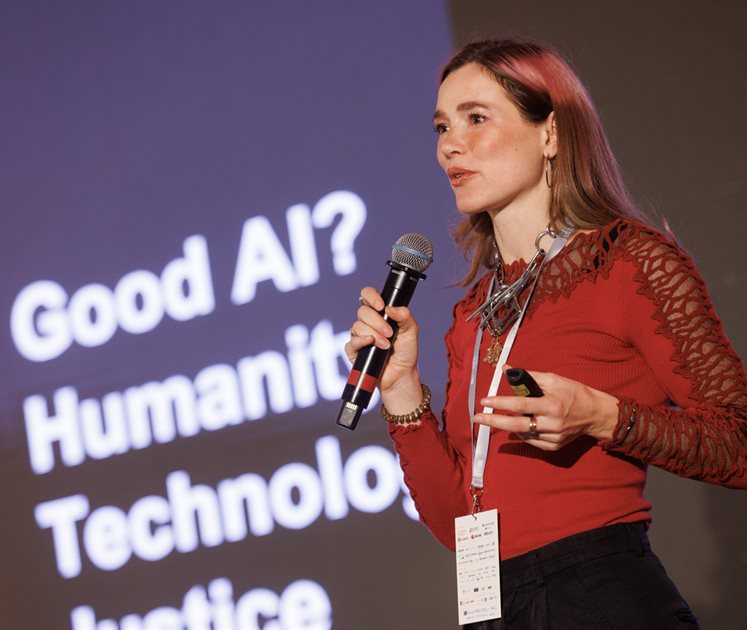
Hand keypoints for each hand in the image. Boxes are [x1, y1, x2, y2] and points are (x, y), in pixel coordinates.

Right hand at [344, 287, 422, 412]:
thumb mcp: (411, 330)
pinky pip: (351, 341)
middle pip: (362, 311)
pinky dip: (362, 341)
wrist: (401, 374)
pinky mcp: (353, 350)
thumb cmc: (405, 352)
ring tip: (386, 345)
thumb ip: (404, 316)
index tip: (381, 306)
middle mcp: (367, 322)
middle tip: (390, 333)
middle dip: (377, 322)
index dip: (371, 296)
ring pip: (357, 326)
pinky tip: (371, 344)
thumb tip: (390, 308)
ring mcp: (359, 335)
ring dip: (374, 335)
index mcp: (379, 313)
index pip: (368, 295)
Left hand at [473, 368, 618, 449]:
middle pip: (517, 425)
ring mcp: (553, 437)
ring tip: (500, 417)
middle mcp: (552, 423)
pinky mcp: (554, 447)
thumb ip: (529, 376)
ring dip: (509, 425)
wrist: (595, 414)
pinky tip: (520, 425)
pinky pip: (531, 442)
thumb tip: (505, 369)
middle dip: (494, 422)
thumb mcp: (553, 379)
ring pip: (522, 434)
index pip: (521, 404)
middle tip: (476, 418)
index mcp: (551, 404)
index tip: (485, 401)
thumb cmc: (573, 392)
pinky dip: (522, 433)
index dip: (501, 403)